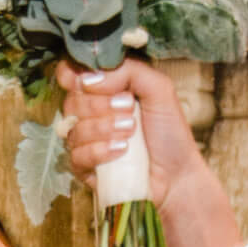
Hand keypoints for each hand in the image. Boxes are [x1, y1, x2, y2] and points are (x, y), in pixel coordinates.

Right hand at [55, 59, 208, 207]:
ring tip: (131, 131)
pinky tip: (122, 151)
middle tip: (129, 109)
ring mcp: (85, 141)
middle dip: (101, 104)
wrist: (176, 175)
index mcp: (104, 89)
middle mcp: (90, 113)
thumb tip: (89, 78)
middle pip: (71, 101)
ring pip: (74, 128)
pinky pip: (76, 155)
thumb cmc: (169, 133)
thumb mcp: (158, 89)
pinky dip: (100, 151)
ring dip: (104, 128)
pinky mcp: (84, 167)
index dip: (73, 75)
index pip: (70, 73)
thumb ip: (128, 71)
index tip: (91, 83)